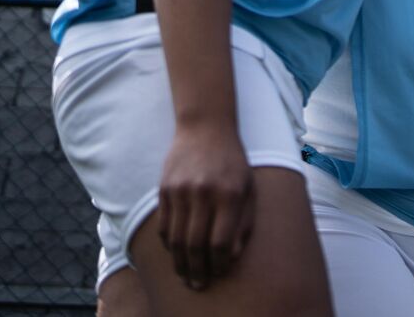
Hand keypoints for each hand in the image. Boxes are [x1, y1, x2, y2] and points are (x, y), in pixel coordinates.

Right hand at [156, 123, 254, 289]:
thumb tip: (232, 256)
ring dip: (180, 262)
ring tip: (185, 276)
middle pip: (196, 244)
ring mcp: (181, 191)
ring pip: (176, 239)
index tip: (219, 273)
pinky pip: (164, 226)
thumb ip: (244, 222)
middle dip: (197, 270)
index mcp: (229, 194)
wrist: (206, 128)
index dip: (219, 263)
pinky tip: (176, 253)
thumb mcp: (249, 188)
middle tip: (198, 285)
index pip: (220, 241)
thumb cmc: (233, 162)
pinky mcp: (164, 189)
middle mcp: (204, 193)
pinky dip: (169, 244)